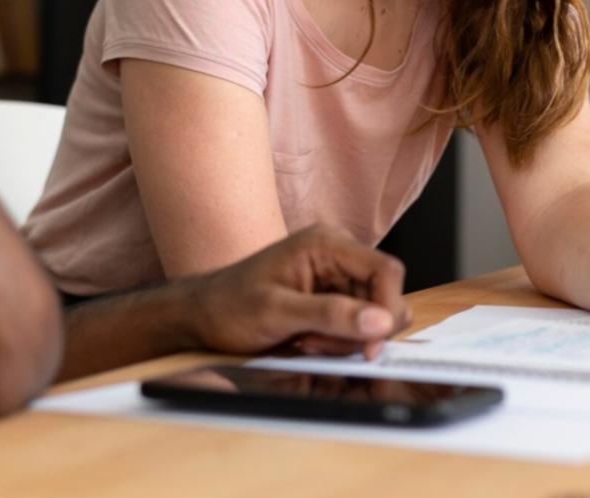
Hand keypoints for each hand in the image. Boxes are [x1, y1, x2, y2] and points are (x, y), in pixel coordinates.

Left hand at [186, 225, 410, 359]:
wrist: (201, 316)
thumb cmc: (228, 307)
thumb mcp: (277, 313)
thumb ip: (331, 315)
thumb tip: (381, 321)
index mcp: (326, 244)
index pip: (385, 271)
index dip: (387, 308)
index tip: (371, 345)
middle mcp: (336, 254)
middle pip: (383, 295)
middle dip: (359, 329)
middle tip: (317, 344)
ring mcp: (335, 276)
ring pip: (371, 315)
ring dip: (345, 339)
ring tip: (305, 341)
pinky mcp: (331, 297)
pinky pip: (355, 324)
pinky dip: (338, 341)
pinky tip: (307, 341)